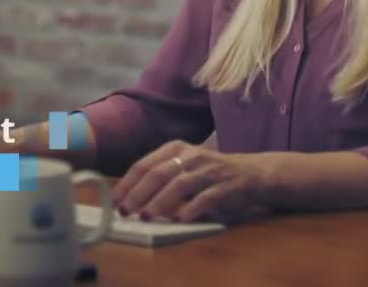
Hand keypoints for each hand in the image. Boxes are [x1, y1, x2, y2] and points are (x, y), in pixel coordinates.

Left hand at [114, 140, 272, 224]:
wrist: (251, 173)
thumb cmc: (208, 173)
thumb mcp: (183, 166)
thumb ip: (160, 177)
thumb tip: (129, 198)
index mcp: (175, 148)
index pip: (145, 164)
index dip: (128, 183)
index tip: (116, 201)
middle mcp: (190, 156)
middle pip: (158, 173)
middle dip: (139, 194)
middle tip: (126, 211)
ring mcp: (208, 170)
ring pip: (179, 184)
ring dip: (160, 202)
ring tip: (147, 216)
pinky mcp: (225, 186)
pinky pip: (205, 198)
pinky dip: (190, 209)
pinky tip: (178, 220)